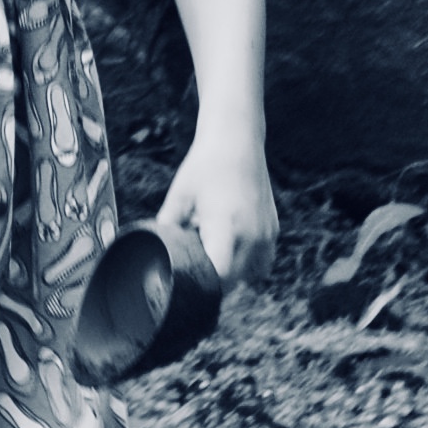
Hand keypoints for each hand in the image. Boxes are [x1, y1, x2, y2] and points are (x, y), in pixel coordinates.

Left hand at [159, 134, 276, 287]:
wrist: (237, 141)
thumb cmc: (203, 167)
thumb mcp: (178, 198)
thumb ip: (167, 228)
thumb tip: (153, 252)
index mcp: (227, 230)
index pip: (221, 279)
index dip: (204, 286)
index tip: (189, 281)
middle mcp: (253, 236)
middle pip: (235, 282)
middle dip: (214, 281)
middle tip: (196, 267)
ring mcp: (267, 234)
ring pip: (253, 275)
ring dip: (235, 274)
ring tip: (215, 255)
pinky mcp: (274, 229)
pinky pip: (263, 261)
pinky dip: (249, 263)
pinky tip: (232, 248)